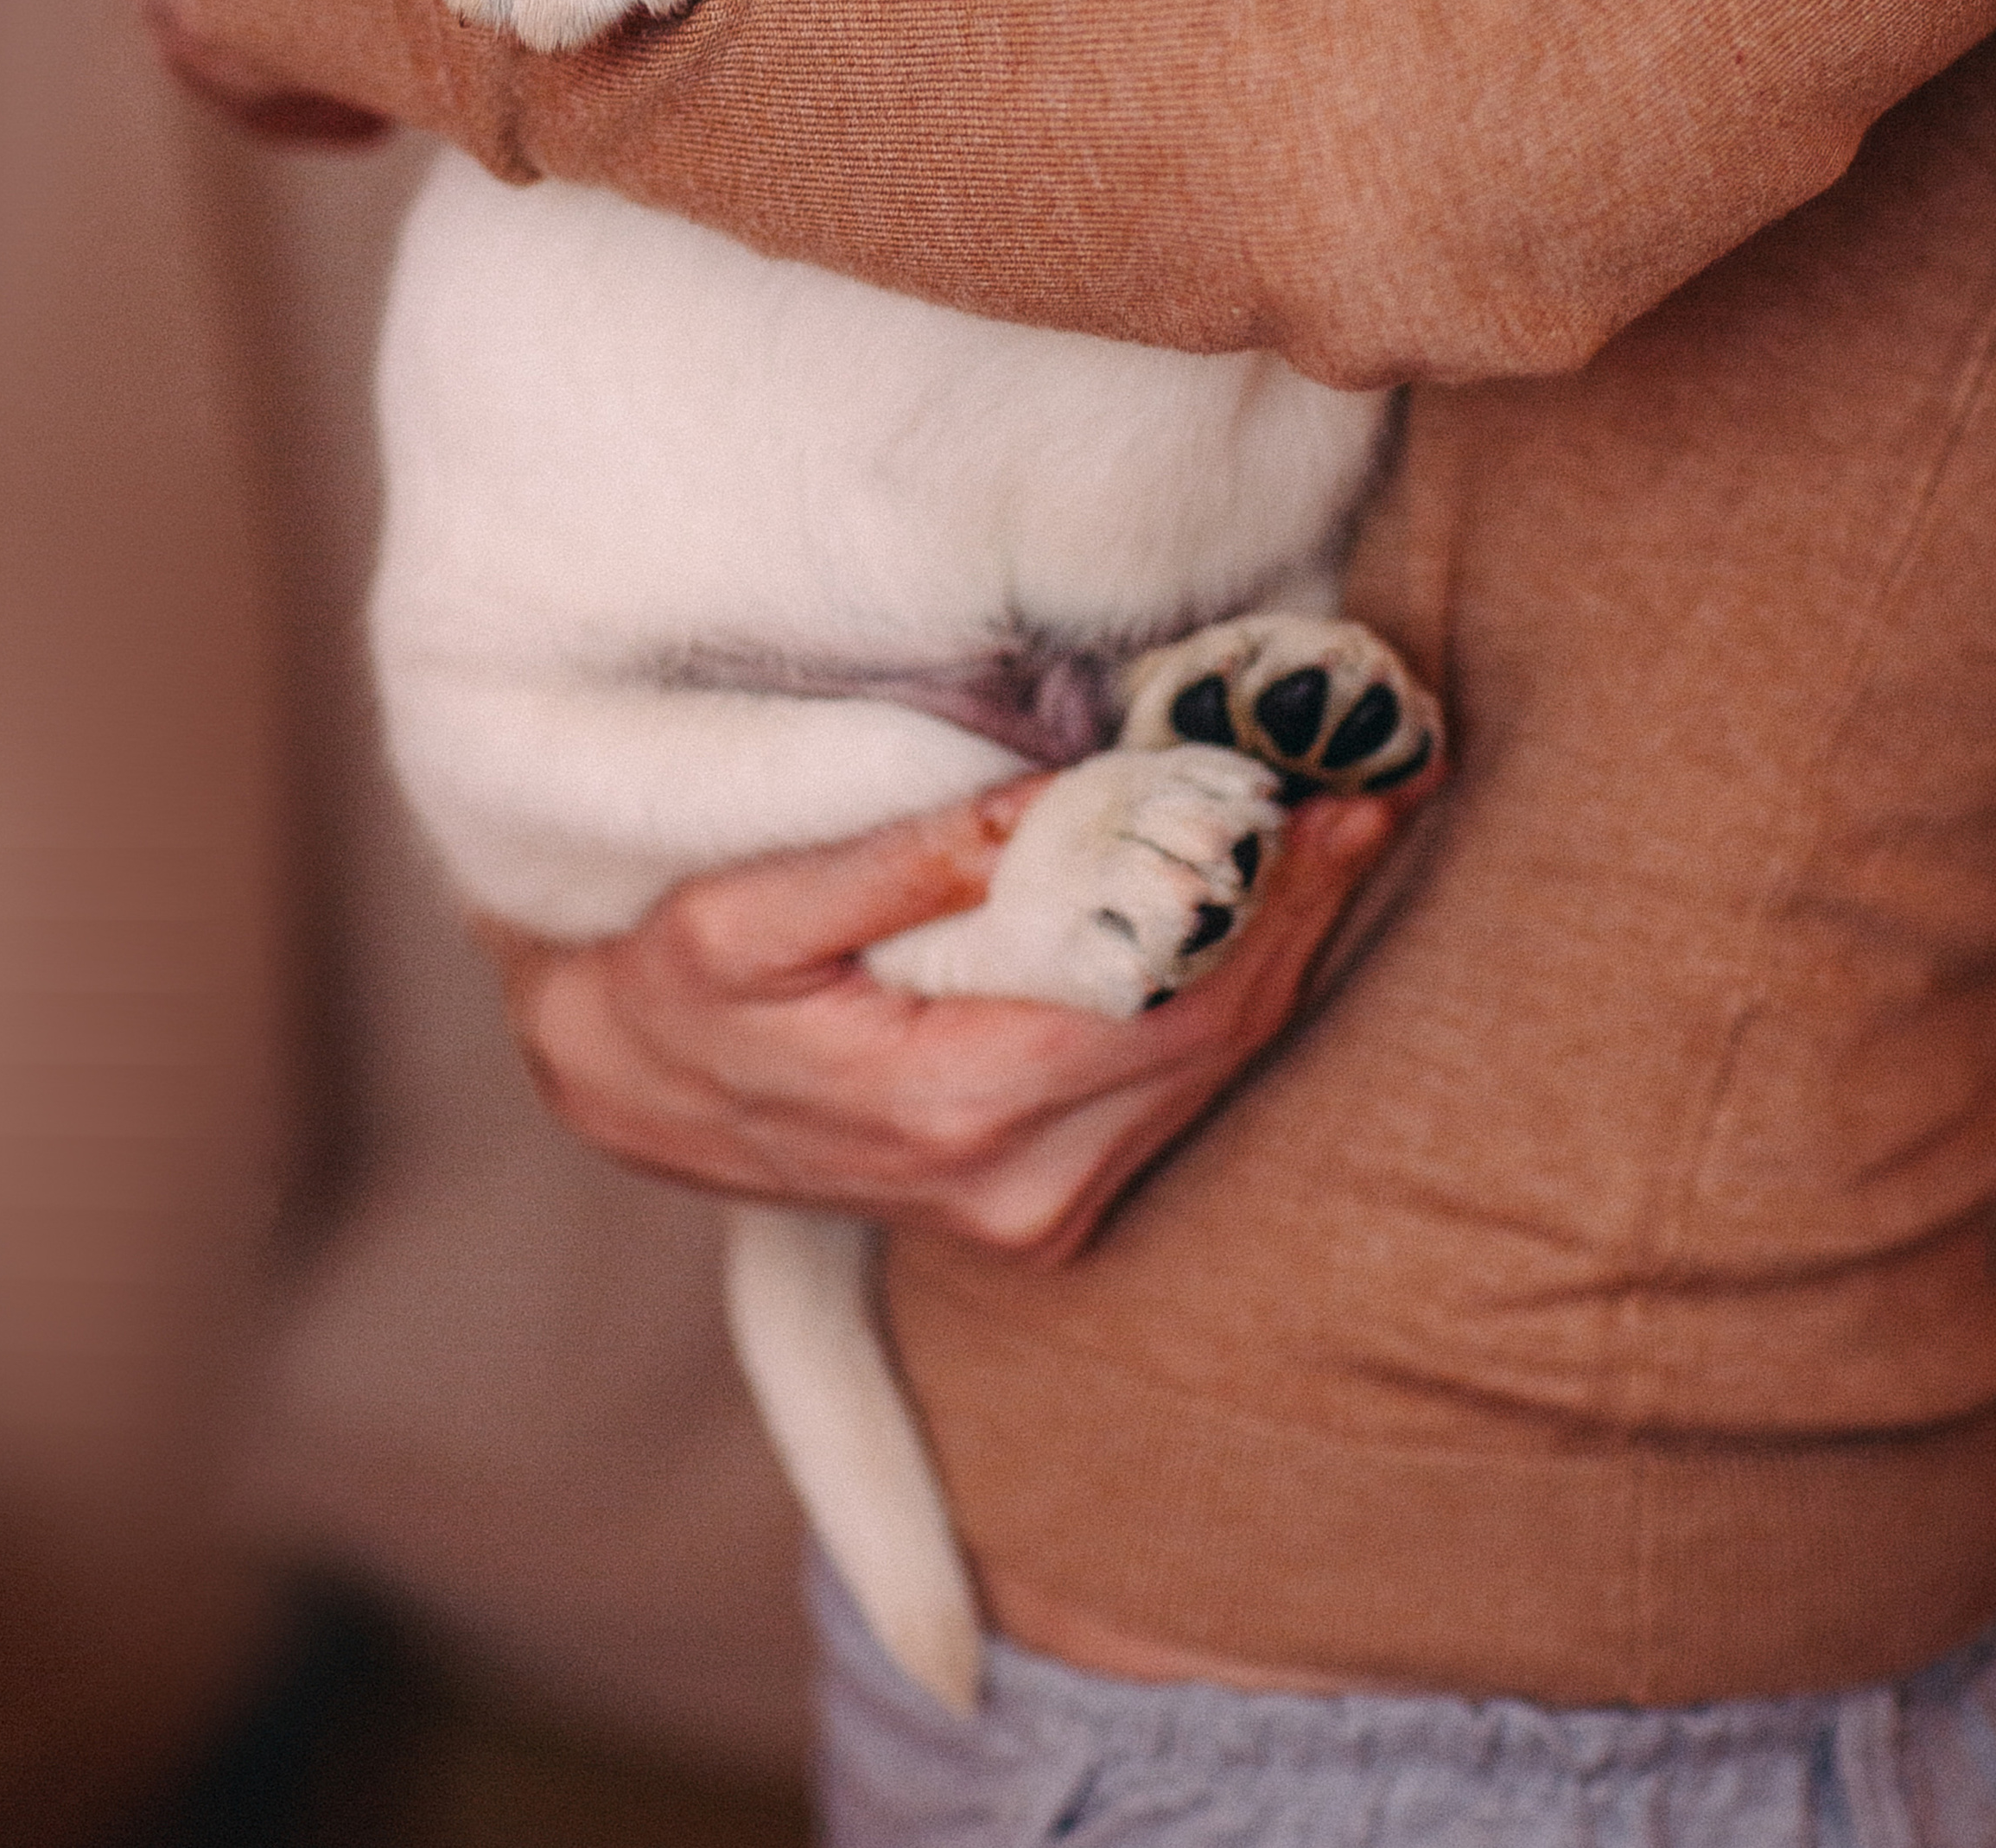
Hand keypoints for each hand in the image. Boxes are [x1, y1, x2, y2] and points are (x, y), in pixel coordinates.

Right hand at [477, 771, 1426, 1264]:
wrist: (617, 1087)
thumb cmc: (671, 984)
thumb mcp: (741, 914)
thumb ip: (898, 861)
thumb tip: (1045, 803)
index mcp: (955, 1110)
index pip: (1179, 995)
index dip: (1280, 894)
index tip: (1351, 792)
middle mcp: (1016, 1188)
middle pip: (1223, 1034)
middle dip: (1308, 907)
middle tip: (1379, 784)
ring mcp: (1031, 1210)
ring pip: (1211, 1071)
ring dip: (1280, 948)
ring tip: (1339, 827)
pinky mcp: (1033, 1208)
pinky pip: (1168, 1093)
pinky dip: (1224, 996)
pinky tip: (1255, 910)